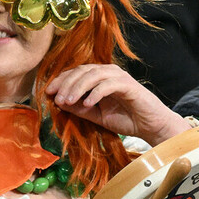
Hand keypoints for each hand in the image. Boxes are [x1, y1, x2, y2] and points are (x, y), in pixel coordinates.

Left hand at [45, 64, 191, 145]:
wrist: (151, 127)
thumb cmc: (125, 119)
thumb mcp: (95, 115)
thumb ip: (78, 109)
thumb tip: (58, 103)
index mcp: (99, 77)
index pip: (76, 72)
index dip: (61, 80)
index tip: (48, 92)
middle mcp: (108, 73)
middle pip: (82, 70)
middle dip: (66, 83)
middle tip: (56, 98)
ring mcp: (119, 77)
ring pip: (93, 74)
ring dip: (77, 87)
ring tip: (67, 102)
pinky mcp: (129, 85)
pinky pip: (108, 85)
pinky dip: (95, 93)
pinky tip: (87, 104)